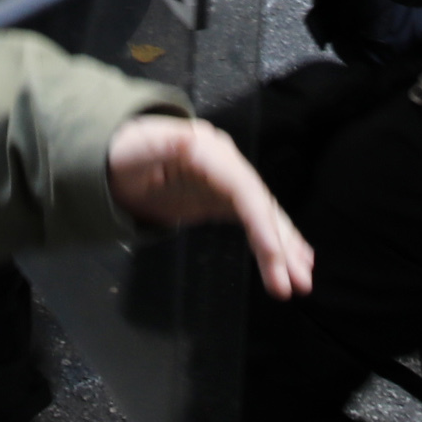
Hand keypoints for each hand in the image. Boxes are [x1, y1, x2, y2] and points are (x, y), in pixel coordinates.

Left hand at [106, 115, 313, 298]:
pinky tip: (297, 260)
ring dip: (285, 250)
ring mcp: (230, 183)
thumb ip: (162, 145)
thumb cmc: (125, 153)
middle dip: (281, 245)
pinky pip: (257, 223)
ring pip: (264, 218)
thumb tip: (187, 139)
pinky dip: (276, 242)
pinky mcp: (226, 200)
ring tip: (302, 281)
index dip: (262, 221)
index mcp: (211, 152)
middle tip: (298, 282)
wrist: (119, 158)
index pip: (244, 189)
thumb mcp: (136, 148)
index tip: (275, 254)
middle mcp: (228, 165)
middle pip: (260, 206)